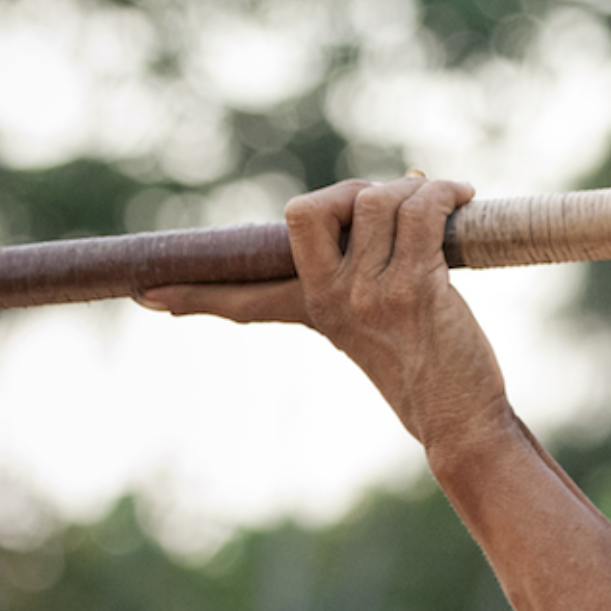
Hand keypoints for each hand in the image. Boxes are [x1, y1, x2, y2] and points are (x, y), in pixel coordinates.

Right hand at [140, 176, 513, 455]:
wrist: (461, 420)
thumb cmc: (433, 369)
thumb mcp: (379, 327)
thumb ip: (367, 274)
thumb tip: (393, 191)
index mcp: (313, 313)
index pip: (241, 300)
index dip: (196, 294)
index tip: (148, 295)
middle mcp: (331, 301)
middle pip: (305, 211)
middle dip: (349, 190)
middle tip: (392, 200)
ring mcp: (367, 294)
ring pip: (375, 201)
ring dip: (414, 190)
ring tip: (442, 202)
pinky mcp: (414, 287)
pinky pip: (420, 211)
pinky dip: (443, 192)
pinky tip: (462, 197)